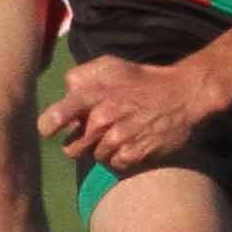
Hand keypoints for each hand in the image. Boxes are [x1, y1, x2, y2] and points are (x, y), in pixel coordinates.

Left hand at [38, 55, 224, 172]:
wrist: (182, 95)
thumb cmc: (141, 80)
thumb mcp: (110, 66)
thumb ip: (81, 76)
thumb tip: (65, 92)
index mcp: (93, 95)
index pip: (57, 115)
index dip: (49, 126)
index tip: (49, 131)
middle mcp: (103, 118)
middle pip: (73, 148)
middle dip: (80, 143)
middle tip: (96, 133)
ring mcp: (119, 139)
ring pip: (95, 157)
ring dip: (103, 149)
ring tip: (120, 133)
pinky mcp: (135, 154)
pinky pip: (115, 165)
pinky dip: (121, 158)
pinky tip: (131, 143)